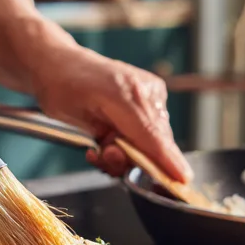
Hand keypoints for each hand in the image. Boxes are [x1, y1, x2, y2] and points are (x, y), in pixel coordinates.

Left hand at [32, 44, 192, 183]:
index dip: (168, 160)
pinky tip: (107, 139)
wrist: (61, 64)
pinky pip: (149, 133)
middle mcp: (145, 91)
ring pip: (152, 142)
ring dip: (127, 152)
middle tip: (103, 154)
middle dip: (131, 158)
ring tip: (101, 145)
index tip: (183, 179)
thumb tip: (134, 160)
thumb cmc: (61, 88)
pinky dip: (131, 143)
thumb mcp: (78, 118)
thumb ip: (110, 140)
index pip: (152, 136)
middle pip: (155, 143)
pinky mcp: (151, 97)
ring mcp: (151, 93)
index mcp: (126, 93)